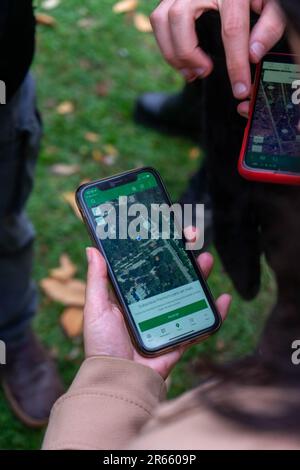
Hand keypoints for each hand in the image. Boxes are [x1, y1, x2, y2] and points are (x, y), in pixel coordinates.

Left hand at [84, 232, 230, 379]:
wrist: (119, 379)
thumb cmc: (102, 345)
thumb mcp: (96, 307)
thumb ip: (97, 280)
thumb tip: (91, 249)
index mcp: (132, 296)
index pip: (148, 267)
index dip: (159, 250)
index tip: (167, 232)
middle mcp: (151, 305)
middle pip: (172, 277)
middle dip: (183, 258)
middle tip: (191, 240)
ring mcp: (168, 320)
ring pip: (189, 294)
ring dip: (201, 277)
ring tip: (206, 260)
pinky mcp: (180, 338)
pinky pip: (200, 324)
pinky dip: (214, 313)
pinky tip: (222, 299)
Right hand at [150, 0, 284, 98]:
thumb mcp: (270, 2)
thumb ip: (270, 25)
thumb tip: (254, 54)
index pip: (231, 29)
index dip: (235, 63)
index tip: (239, 88)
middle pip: (180, 19)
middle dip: (189, 53)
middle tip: (204, 72)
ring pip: (162, 20)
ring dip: (173, 51)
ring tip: (191, 71)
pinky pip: (158, 20)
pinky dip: (166, 43)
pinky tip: (182, 59)